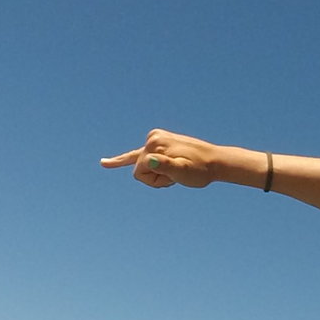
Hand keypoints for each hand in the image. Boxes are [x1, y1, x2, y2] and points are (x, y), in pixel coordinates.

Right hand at [101, 130, 249, 189]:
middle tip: (176, 175)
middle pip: (139, 168)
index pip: (139, 173)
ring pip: (143, 165)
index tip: (171, 178)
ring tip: (177, 169)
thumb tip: (150, 160)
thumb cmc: (199, 170)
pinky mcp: (159, 141)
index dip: (154, 181)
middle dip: (155, 177)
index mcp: (154, 144)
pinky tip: (104, 164)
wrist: (215, 161)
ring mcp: (156, 138)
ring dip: (157, 173)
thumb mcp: (183, 172)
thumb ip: (166, 166)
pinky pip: (138, 154)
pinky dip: (122, 160)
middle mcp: (153, 138)